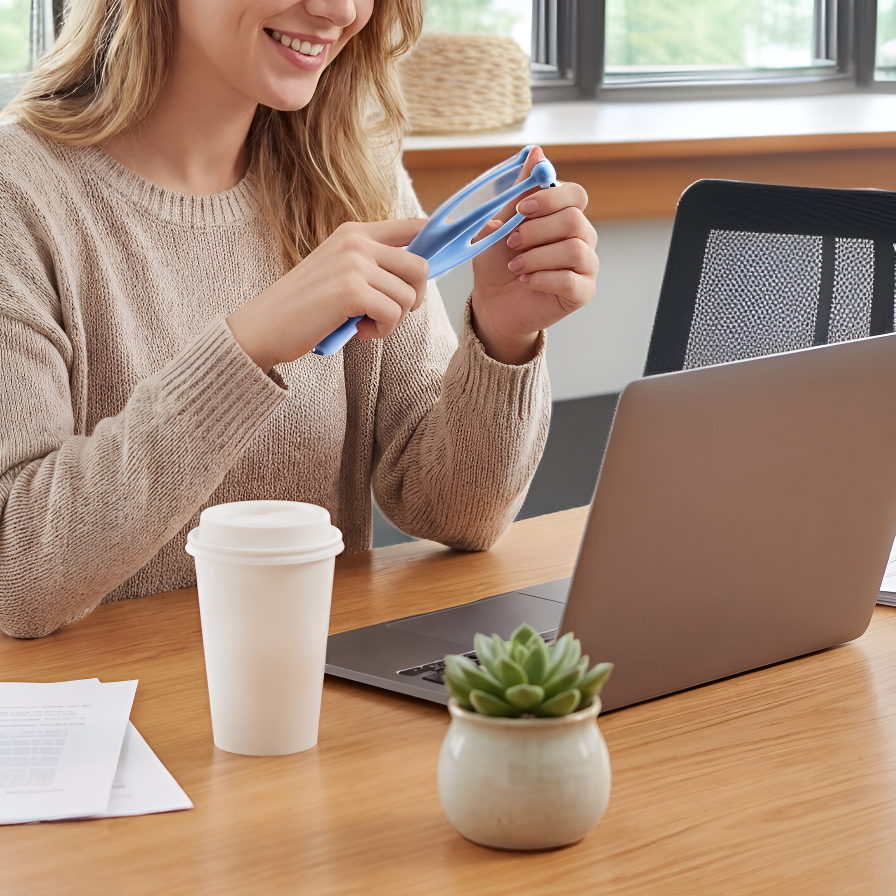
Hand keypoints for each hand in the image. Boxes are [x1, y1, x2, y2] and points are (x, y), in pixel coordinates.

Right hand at [226, 219, 429, 370]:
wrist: (263, 326)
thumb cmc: (303, 307)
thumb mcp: (339, 273)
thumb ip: (372, 265)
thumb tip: (420, 270)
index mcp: (354, 232)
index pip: (414, 225)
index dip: (437, 242)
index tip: (444, 259)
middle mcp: (356, 242)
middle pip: (421, 266)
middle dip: (414, 298)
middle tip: (388, 313)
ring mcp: (354, 264)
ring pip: (409, 295)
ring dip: (393, 320)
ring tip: (364, 324)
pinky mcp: (352, 291)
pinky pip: (393, 314)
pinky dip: (381, 331)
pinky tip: (357, 331)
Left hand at [470, 147, 597, 364]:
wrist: (493, 303)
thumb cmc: (498, 262)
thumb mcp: (500, 223)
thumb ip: (519, 191)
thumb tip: (536, 152)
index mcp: (564, 216)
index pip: (576, 195)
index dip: (550, 198)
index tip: (521, 210)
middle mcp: (581, 238)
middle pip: (575, 221)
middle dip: (537, 231)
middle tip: (511, 242)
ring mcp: (585, 266)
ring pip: (575, 250)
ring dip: (538, 256)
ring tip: (515, 266)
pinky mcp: (582, 293)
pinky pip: (571, 280)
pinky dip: (543, 278)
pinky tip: (525, 280)